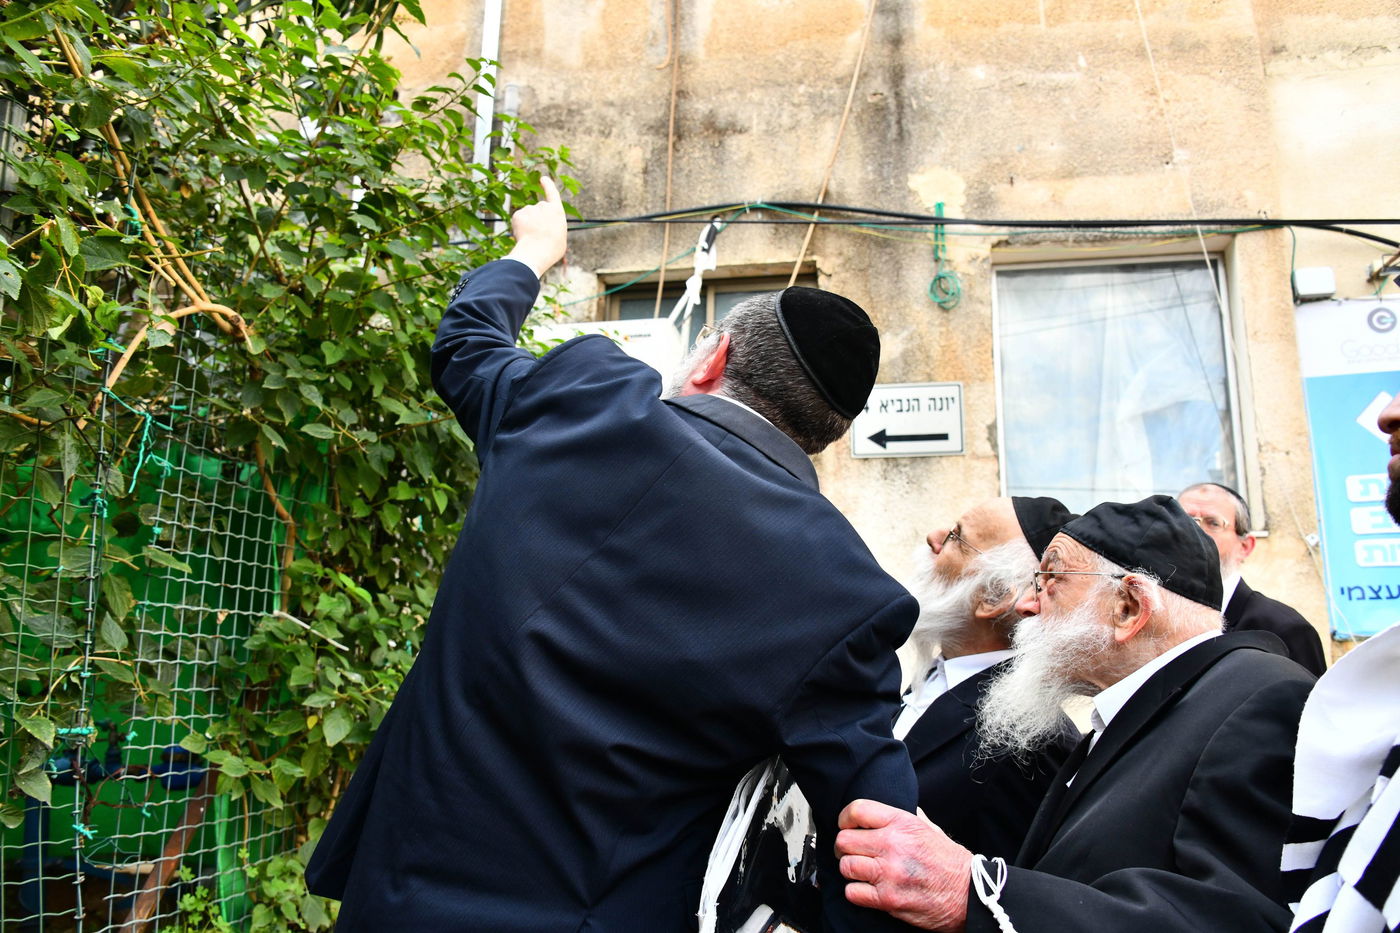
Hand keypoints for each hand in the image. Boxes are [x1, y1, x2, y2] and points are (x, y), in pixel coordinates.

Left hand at [504, 177, 566, 276]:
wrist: (537, 252)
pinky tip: (523, 236)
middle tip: (538, 236)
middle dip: (536, 219)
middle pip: (538, 210)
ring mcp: (530, 209)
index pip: (552, 193)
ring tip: (531, 238)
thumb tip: (545, 231)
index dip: (548, 185)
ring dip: (528, 224)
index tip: (543, 178)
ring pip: (527, 215)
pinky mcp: (518, 214)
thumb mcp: (560, 237)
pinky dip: (519, 227)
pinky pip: (518, 220)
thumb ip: (553, 228)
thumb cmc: (552, 249)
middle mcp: (543, 206)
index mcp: (557, 211)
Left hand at [835, 799, 972, 931]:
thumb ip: (907, 817)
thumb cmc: (951, 862)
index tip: (846, 825)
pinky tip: (866, 889)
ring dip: (850, 870)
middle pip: (844, 840)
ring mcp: (889, 873)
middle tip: (852, 852)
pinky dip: (856, 892)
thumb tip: (887, 810)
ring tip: (861, 871)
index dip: (845, 818)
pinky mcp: (888, 899)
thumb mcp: (930, 829)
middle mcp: (893, 845)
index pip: (857, 810)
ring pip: (846, 866)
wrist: (970, 895)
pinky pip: (853, 892)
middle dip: (844, 847)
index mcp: (902, 823)